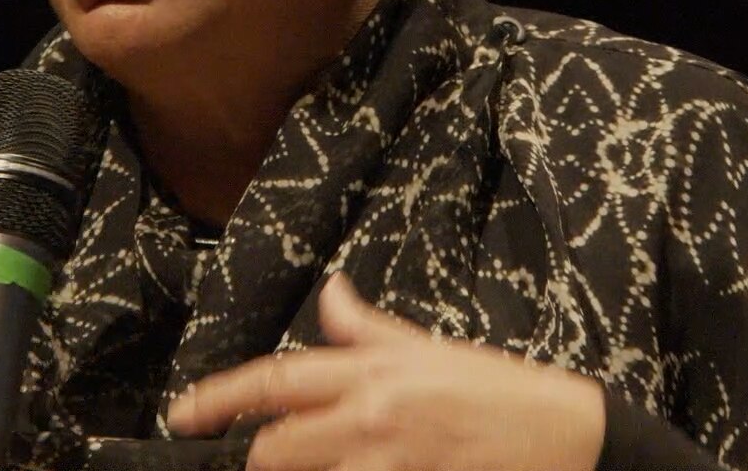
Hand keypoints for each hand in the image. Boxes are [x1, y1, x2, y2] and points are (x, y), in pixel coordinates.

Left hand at [168, 274, 605, 470]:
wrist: (567, 434)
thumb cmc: (499, 391)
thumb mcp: (429, 348)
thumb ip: (367, 329)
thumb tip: (330, 293)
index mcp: (375, 371)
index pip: (277, 380)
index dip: (219, 398)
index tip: (180, 415)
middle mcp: (375, 415)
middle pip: (276, 448)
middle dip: (257, 460)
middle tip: (255, 460)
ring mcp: (392, 463)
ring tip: (317, 464)